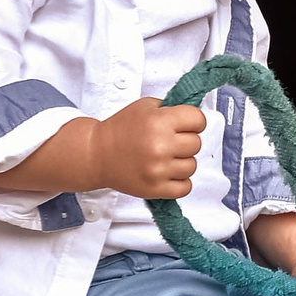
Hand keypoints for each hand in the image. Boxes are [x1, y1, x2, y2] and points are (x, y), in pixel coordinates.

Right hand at [90, 98, 204, 198]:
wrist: (97, 154)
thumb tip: (195, 118)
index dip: (194, 122)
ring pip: (192, 166)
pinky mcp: (155, 189)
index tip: (186, 125)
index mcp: (159, 122)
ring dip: (182, 162)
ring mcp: (158, 170)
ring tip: (166, 158)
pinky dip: (179, 181)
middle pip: (197, 144)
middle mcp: (160, 146)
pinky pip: (185, 188)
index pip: (199, 120)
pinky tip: (167, 173)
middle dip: (186, 141)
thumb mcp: (146, 106)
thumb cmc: (120, 129)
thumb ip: (172, 109)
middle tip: (170, 142)